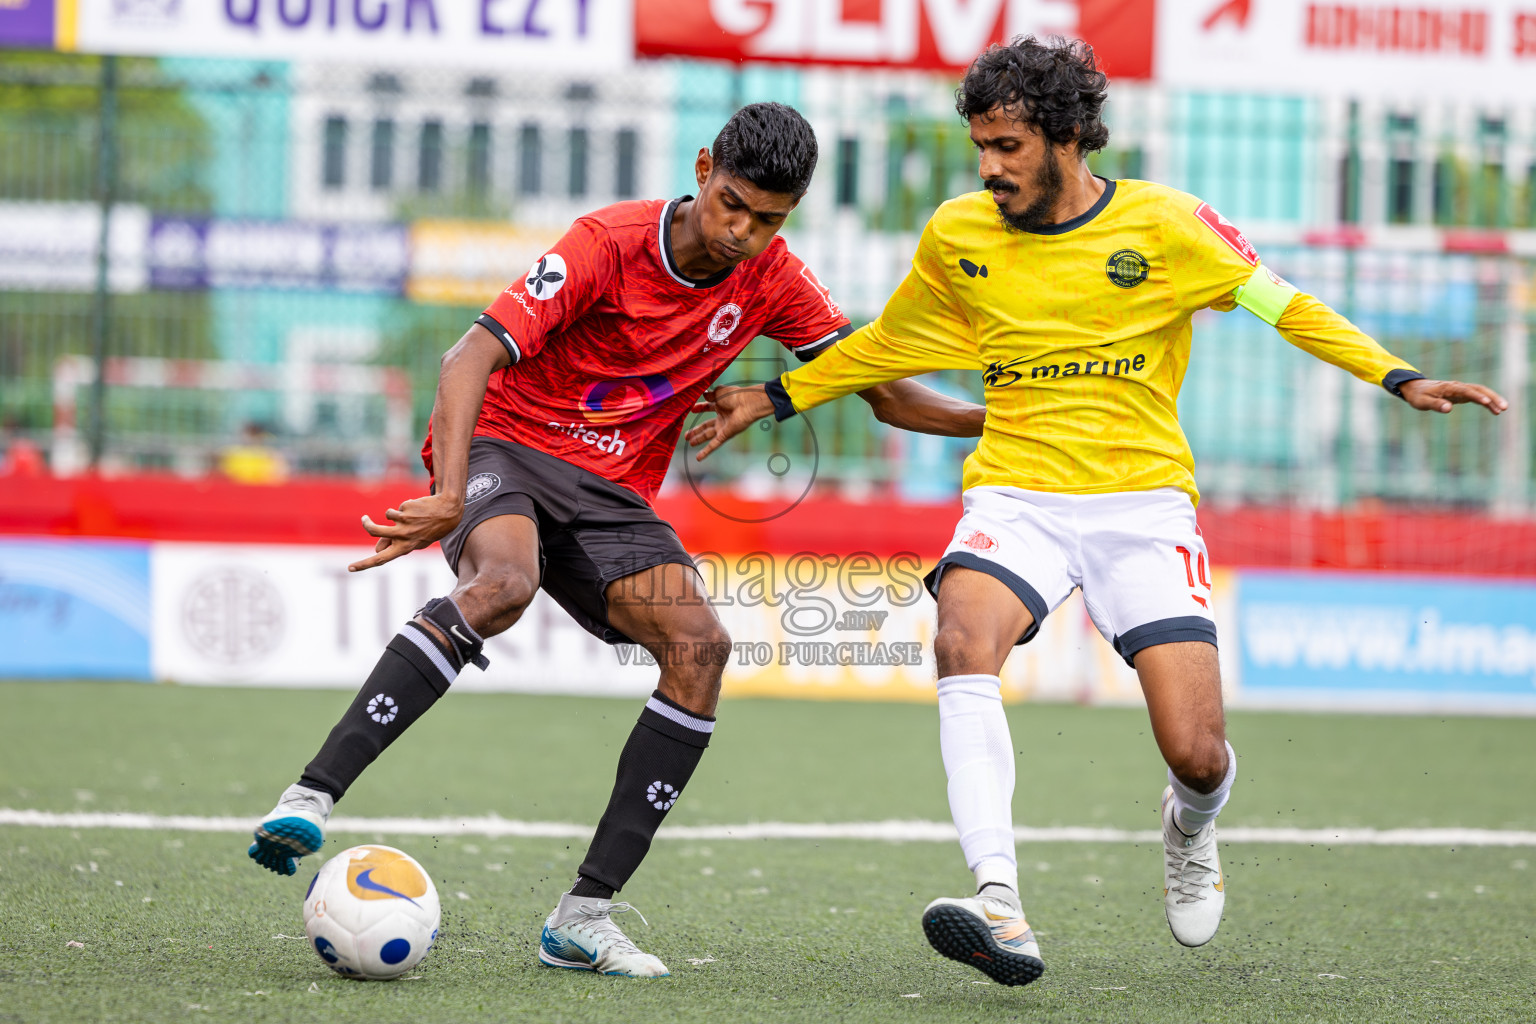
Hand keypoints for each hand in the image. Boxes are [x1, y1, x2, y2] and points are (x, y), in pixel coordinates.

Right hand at [348, 490, 464, 571]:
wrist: (448, 512)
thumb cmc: (431, 529)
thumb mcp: (416, 541)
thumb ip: (397, 546)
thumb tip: (377, 550)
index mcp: (405, 548)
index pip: (381, 559)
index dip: (364, 564)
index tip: (350, 568)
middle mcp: (403, 537)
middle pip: (375, 532)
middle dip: (367, 525)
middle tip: (364, 519)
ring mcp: (404, 522)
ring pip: (385, 516)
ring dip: (391, 513)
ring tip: (401, 513)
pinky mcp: (405, 510)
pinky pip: (397, 509)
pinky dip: (403, 508)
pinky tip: (417, 510)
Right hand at [685, 385, 776, 460]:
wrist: (746, 404)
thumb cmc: (735, 396)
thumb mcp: (719, 392)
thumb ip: (710, 394)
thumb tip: (703, 394)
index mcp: (721, 405)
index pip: (708, 407)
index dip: (700, 408)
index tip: (692, 409)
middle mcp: (723, 417)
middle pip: (707, 426)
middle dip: (697, 430)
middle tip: (686, 435)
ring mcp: (724, 427)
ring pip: (708, 435)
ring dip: (699, 439)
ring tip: (690, 442)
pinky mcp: (725, 435)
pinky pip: (714, 445)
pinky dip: (706, 451)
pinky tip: (698, 458)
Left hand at [1399, 378, 1507, 415]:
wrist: (1416, 388)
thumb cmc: (1418, 396)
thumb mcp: (1423, 402)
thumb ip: (1435, 405)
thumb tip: (1448, 408)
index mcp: (1449, 387)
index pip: (1466, 390)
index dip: (1476, 396)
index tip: (1486, 402)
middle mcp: (1458, 386)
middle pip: (1479, 389)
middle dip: (1492, 397)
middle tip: (1504, 407)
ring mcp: (1461, 389)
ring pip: (1481, 392)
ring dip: (1492, 399)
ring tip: (1503, 409)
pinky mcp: (1462, 394)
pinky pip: (1478, 397)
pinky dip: (1487, 402)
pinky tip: (1495, 411)